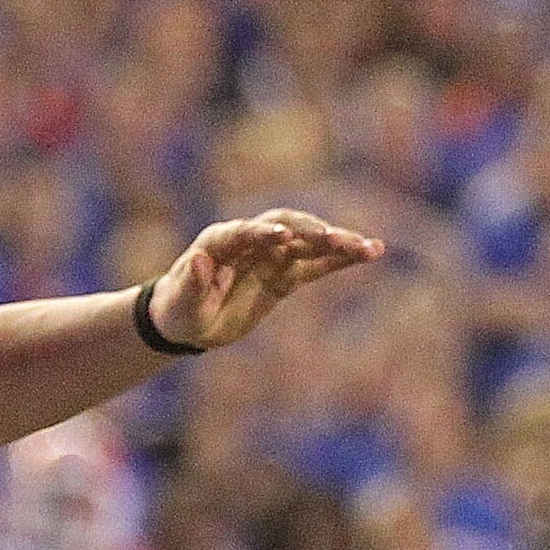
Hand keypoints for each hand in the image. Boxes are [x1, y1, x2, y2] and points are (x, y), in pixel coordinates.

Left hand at [144, 210, 384, 351]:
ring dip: (338, 243)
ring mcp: (271, 255)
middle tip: (337, 240)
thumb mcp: (182, 304)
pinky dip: (341, 260)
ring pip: (309, 243)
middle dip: (311, 232)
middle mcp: (251, 240)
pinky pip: (317, 264)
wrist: (187, 322)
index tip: (283, 235)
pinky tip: (370, 253)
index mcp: (221, 241)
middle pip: (287, 227)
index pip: (246, 231)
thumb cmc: (179, 310)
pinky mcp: (285, 274)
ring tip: (370, 248)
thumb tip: (196, 260)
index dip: (264, 231)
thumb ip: (190, 283)